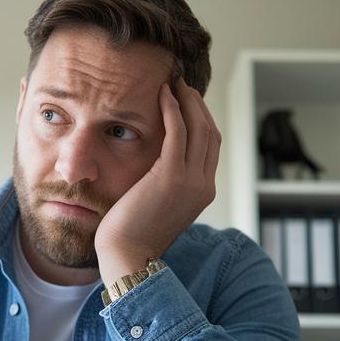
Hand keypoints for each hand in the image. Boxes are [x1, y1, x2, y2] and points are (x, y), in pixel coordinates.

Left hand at [94, 77, 220, 285]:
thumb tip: (155, 164)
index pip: (211, 146)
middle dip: (198, 104)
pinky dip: (172, 109)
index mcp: (203, 192)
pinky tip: (163, 94)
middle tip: (182, 84)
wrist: (128, 256)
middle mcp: (204, 185)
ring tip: (174, 83)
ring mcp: (191, 181)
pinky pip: (178, 133)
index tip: (187, 100)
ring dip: (188, 101)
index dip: (201, 119)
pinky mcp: (171, 176)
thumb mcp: (159, 205)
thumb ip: (166, 184)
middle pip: (210, 132)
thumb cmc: (133, 234)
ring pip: (199, 128)